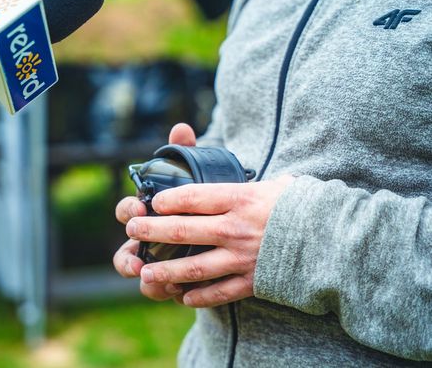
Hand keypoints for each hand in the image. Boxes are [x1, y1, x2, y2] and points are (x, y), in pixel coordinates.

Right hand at [113, 123, 195, 300]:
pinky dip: (165, 291)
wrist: (225, 227)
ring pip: (140, 277)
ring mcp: (158, 262)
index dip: (128, 209)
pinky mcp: (173, 279)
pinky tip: (178, 291)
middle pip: (124, 252)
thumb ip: (187, 153)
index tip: (139, 206)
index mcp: (148, 213)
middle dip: (127, 257)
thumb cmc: (203, 201)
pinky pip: (162, 290)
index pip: (127, 210)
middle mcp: (147, 240)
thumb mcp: (197, 177)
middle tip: (137, 258)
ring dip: (144, 280)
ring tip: (155, 281)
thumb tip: (182, 128)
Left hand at [126, 173, 294, 307]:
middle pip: (184, 230)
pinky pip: (219, 292)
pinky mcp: (252, 281)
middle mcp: (236, 228)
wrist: (332, 238)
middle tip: (133, 230)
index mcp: (240, 199)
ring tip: (146, 273)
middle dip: (152, 231)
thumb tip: (232, 171)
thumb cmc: (299, 206)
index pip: (192, 197)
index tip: (152, 203)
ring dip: (166, 271)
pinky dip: (199, 296)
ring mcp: (243, 257)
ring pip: (194, 267)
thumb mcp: (274, 184)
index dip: (166, 200)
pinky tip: (183, 296)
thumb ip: (248, 182)